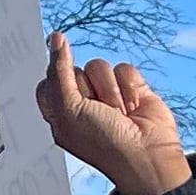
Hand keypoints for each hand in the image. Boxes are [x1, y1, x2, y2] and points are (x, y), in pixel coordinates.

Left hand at [38, 33, 190, 194]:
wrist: (145, 155)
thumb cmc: (104, 143)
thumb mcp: (69, 109)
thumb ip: (59, 72)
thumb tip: (56, 39)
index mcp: (60, 112)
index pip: (50, 79)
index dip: (59, 82)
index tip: (70, 95)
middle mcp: (82, 102)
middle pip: (74, 69)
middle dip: (87, 89)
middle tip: (97, 111)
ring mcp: (107, 94)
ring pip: (99, 67)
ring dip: (110, 90)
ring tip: (118, 113)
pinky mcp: (131, 88)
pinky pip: (124, 69)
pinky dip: (129, 88)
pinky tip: (133, 107)